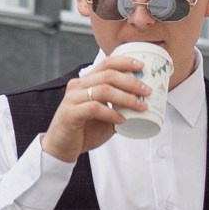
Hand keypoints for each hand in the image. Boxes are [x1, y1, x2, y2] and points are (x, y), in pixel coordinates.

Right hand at [43, 50, 154, 164]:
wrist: (62, 148)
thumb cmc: (83, 130)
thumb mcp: (105, 115)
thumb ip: (118, 107)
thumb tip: (142, 103)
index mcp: (85, 81)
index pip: (106, 63)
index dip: (125, 62)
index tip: (142, 66)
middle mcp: (78, 86)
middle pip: (107, 74)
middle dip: (131, 81)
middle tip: (147, 91)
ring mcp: (73, 98)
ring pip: (103, 90)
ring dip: (125, 97)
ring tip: (140, 106)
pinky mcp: (70, 113)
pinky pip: (94, 108)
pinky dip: (111, 113)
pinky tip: (122, 120)